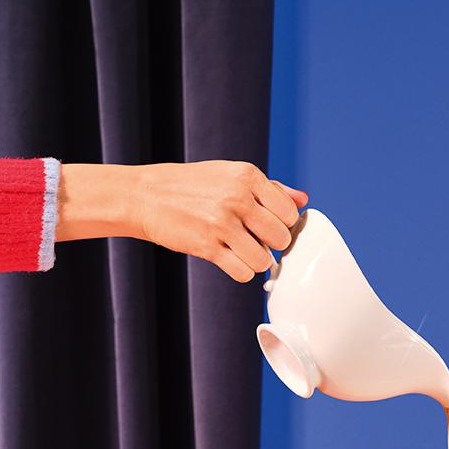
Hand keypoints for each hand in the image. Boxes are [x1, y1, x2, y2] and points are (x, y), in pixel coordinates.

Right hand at [57, 161, 308, 281]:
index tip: (266, 226)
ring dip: (255, 261)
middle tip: (253, 240)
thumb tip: (303, 200)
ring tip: (240, 251)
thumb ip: (270, 189)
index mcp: (248, 176)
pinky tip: (229, 260)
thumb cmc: (192, 186)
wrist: (145, 196)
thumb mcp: (231, 176)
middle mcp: (238, 197)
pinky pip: (244, 272)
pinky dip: (241, 272)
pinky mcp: (207, 246)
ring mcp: (222, 223)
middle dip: (271, 245)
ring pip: (264, 260)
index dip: (282, 224)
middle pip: (282, 239)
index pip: (290, 213)